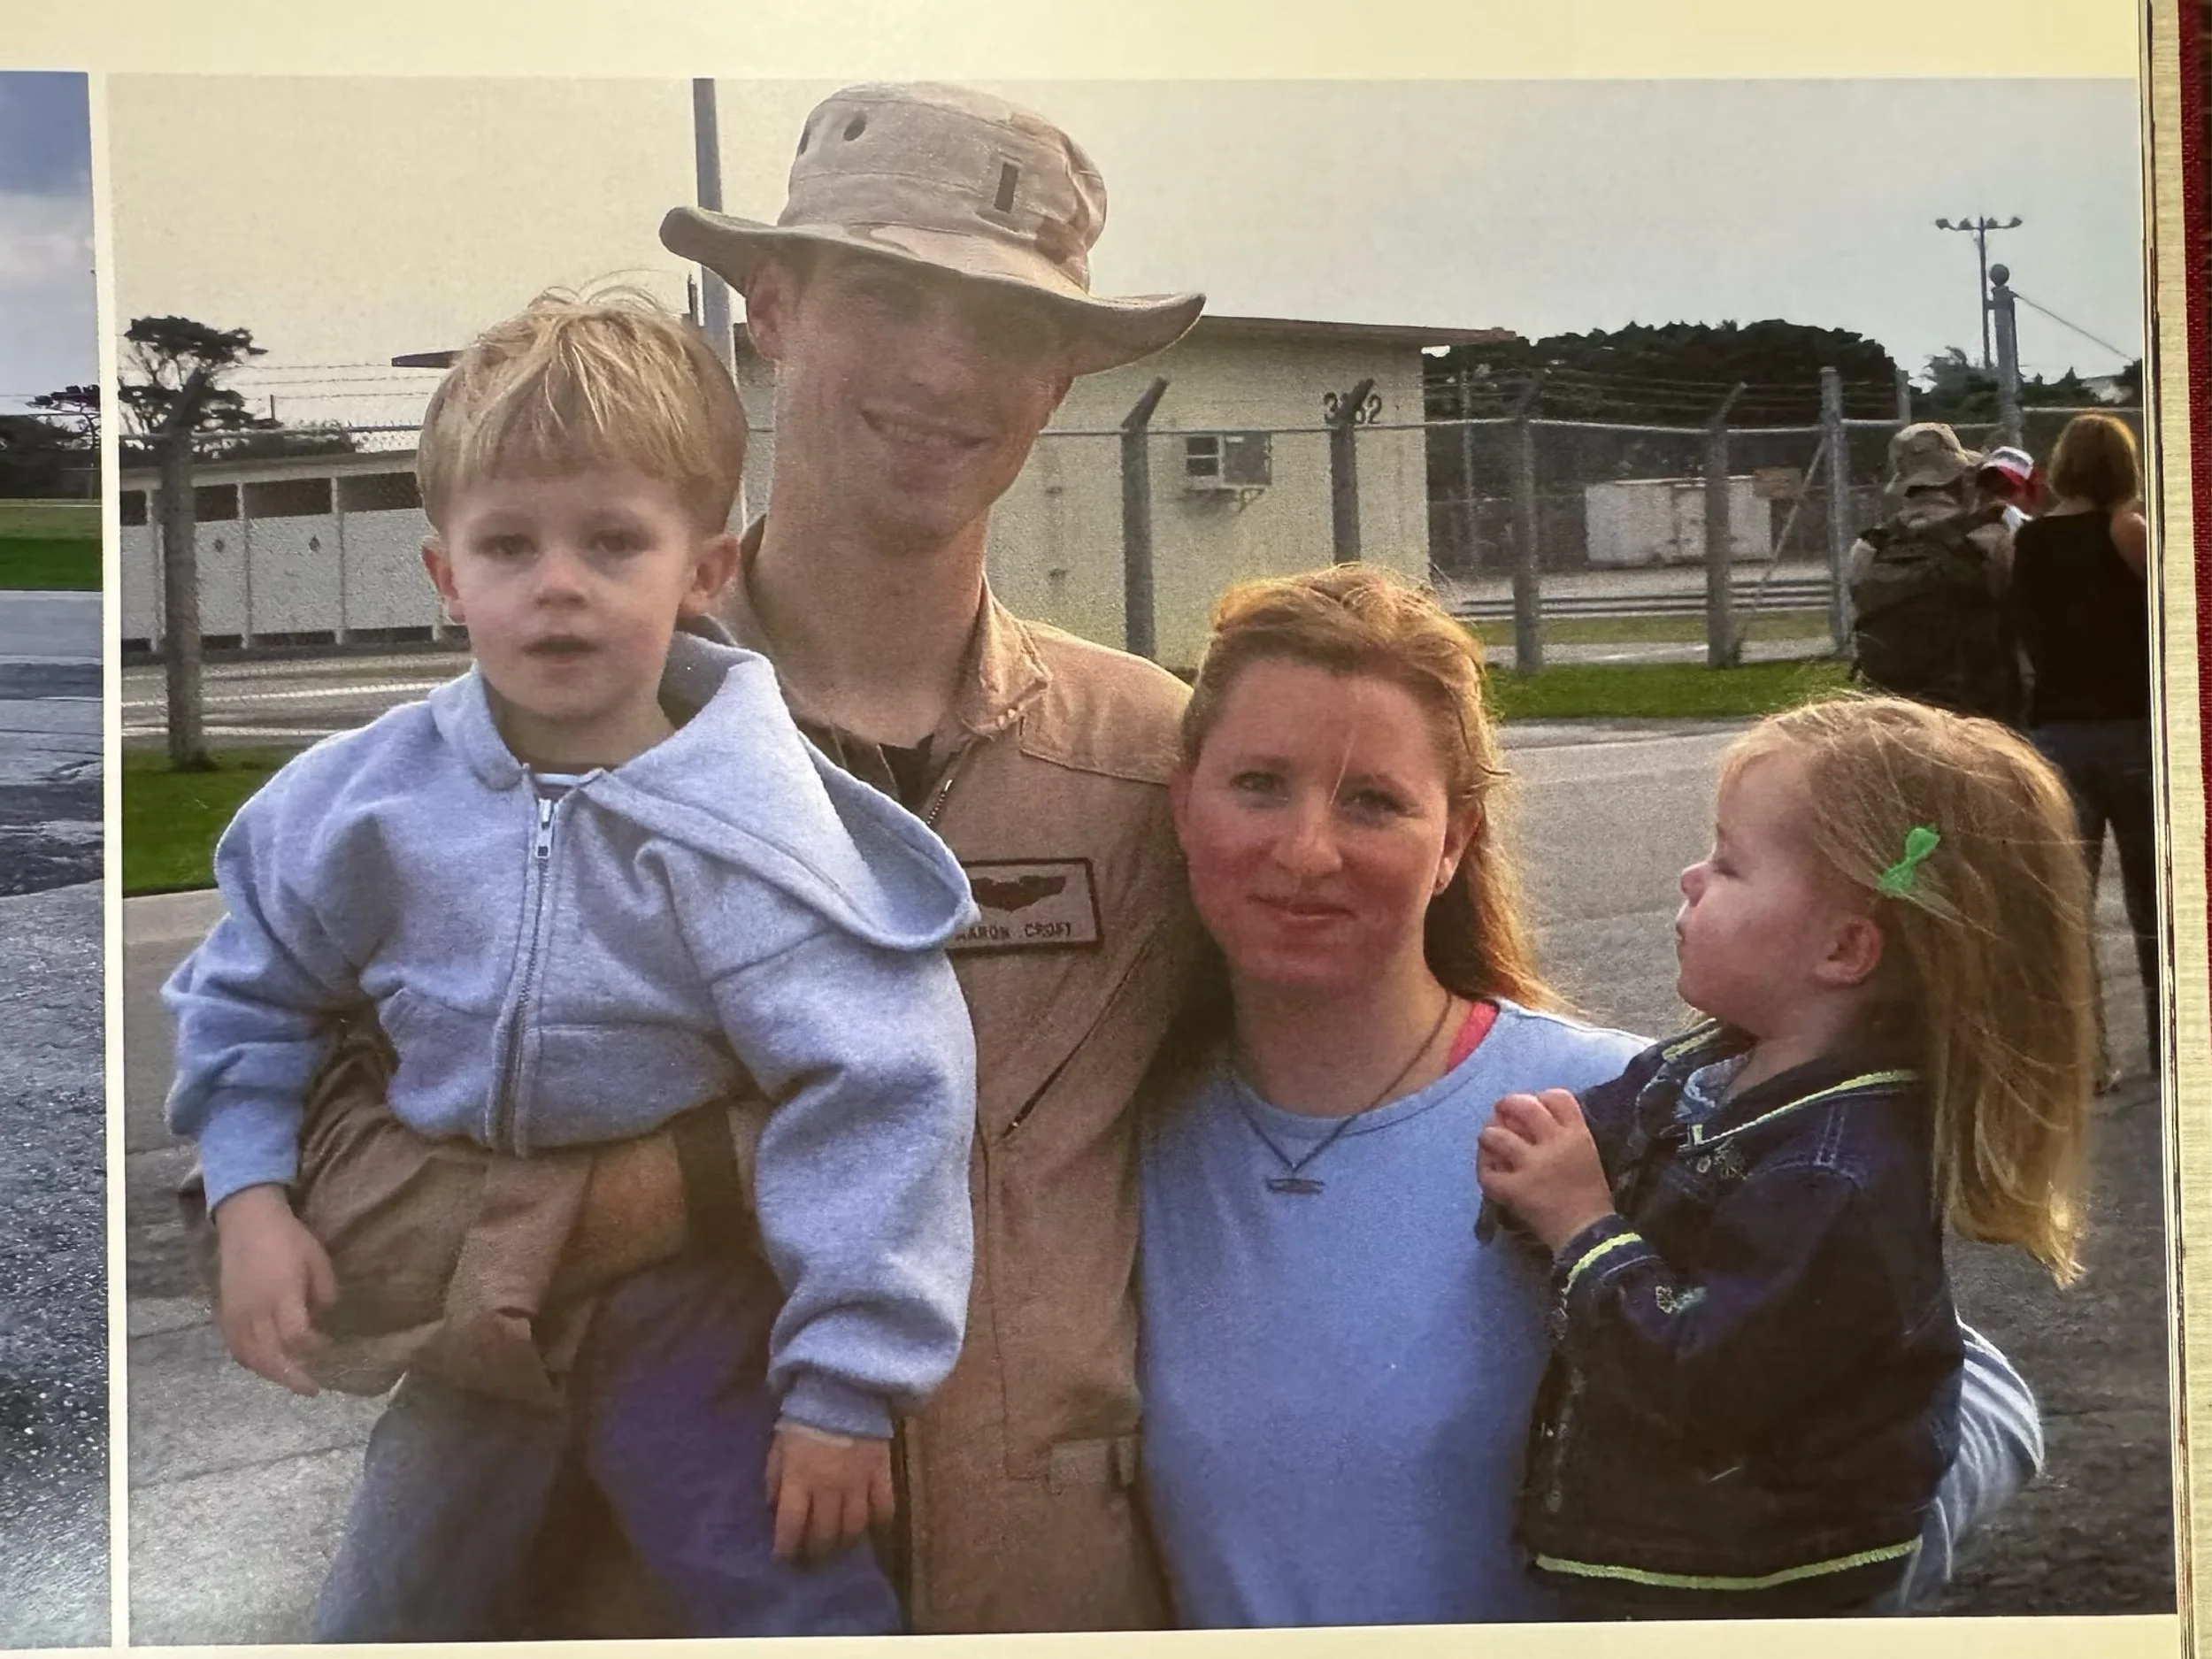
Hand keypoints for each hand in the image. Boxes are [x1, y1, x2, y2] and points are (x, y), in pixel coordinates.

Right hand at [213, 1184, 337, 1395]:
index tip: (328, 1351)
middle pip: (271, 1356)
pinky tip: (266, 1365)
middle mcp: (256, 1310)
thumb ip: (324, 1293)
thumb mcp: (318, 1260)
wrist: (247, 1221)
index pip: (296, 1337)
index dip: (313, 1350)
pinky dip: (251, 1363)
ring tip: (292, 1380)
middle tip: (312, 1389)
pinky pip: (235, 1348)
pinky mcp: (225, 1313)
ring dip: (272, 1374)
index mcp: (282, 1295)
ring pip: (251, 1357)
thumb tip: (323, 1319)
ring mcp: (237, 1314)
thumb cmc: (288, 1238)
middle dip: (293, 1377)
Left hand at [765, 1423, 894, 1563]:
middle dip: (815, 1552)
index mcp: (798, 1480)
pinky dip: (877, 1524)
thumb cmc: (804, 1417)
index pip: (790, 1528)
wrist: (844, 1389)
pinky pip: (884, 1509)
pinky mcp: (881, 1474)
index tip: (784, 1558)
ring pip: (853, 1529)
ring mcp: (858, 1483)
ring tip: (838, 1547)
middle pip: (823, 1535)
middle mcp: (828, 1488)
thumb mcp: (779, 1446)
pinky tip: (870, 1528)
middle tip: (812, 1559)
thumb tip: (774, 1509)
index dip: (786, 1550)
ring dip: (843, 1543)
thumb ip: (775, 1478)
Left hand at [1476, 1089, 1615, 1255]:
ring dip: (1488, 1135)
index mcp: (1577, 1135)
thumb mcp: (1587, 1155)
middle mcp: (1554, 1144)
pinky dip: (1484, 1169)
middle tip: (1500, 1111)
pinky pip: (1487, 1172)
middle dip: (1507, 1104)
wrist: (1587, 1234)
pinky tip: (1488, 1169)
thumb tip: (1532, 1118)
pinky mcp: (1515, 1189)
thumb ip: (1565, 1134)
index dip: (1540, 1097)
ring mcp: (1531, 1167)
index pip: (1558, 1097)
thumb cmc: (1589, 1195)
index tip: (1534, 1104)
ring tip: (1488, 1140)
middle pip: (1524, 1107)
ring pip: (1497, 1136)